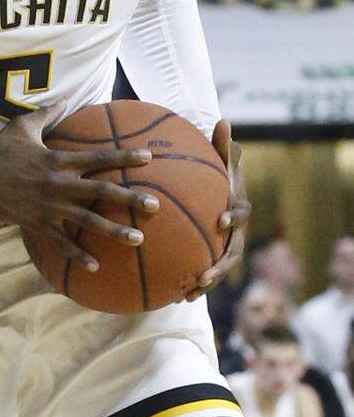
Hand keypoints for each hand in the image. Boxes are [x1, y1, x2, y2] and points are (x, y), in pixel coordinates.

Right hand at [0, 104, 158, 271]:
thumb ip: (46, 114)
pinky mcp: (37, 223)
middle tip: (155, 206)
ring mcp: (49, 206)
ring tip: (138, 239)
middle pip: (102, 192)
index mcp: (58, 159)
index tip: (148, 158)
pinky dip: (77, 254)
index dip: (125, 157)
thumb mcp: (21, 126)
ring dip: (114, 231)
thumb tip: (65, 99)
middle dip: (130, 198)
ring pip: (88, 221)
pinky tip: (95, 266)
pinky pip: (61, 242)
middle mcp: (59, 184)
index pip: (99, 157)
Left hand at [186, 120, 248, 300]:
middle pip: (233, 252)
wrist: (218, 191)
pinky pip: (203, 270)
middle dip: (220, 266)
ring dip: (207, 282)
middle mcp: (235, 230)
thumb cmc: (218, 172)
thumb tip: (224, 120)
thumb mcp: (220, 158)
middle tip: (205, 275)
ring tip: (189, 294)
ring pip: (219, 268)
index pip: (241, 213)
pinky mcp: (212, 254)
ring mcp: (224, 244)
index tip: (221, 220)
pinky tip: (174, 296)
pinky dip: (192, 284)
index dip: (234, 217)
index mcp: (238, 206)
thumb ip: (221, 144)